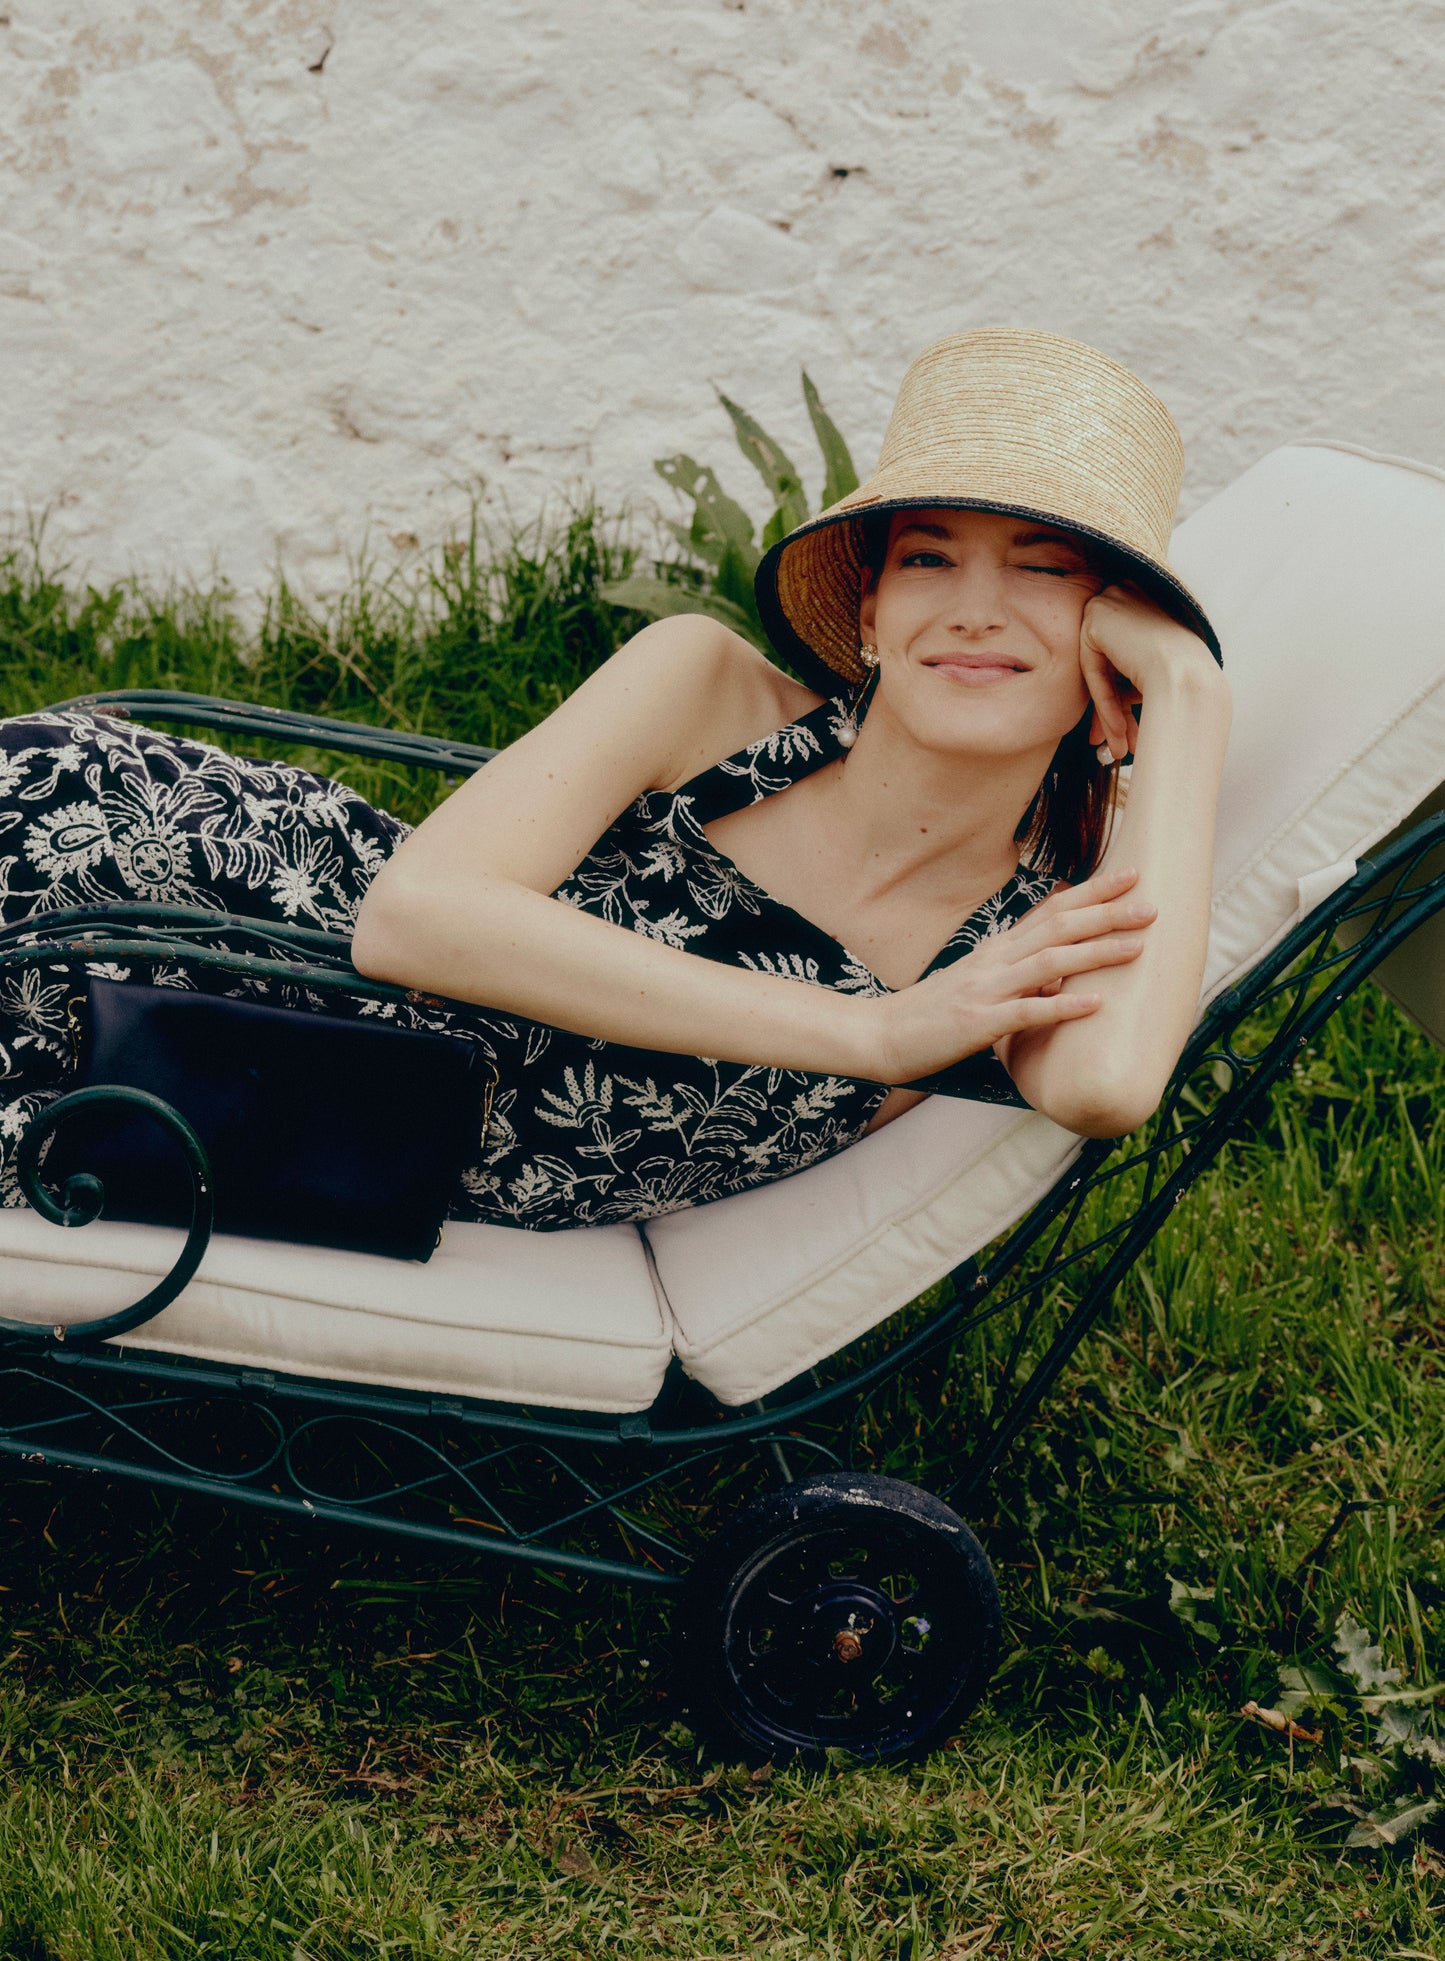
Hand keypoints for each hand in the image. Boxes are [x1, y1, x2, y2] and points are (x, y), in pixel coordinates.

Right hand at [866, 866, 1155, 1084]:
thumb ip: (1017, 972)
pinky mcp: (980, 1023)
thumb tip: (1060, 973)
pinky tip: (1095, 1004)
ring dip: (1096, 952)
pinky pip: (1028, 1013)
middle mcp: (996, 961)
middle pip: (1058, 926)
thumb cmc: (934, 1012)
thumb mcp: (980, 983)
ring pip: (1051, 962)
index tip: (1132, 875)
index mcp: (998, 949)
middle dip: (1107, 913)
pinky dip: (1064, 1007)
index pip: (1052, 910)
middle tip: (1151, 903)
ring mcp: (988, 990)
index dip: (1093, 892)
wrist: (883, 1034)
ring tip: (1137, 946)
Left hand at [1080, 585, 1218, 762]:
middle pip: (1109, 662)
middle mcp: (1127, 592)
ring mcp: (1110, 601)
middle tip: (1117, 742)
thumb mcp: (1158, 670)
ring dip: (1110, 714)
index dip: (1123, 696)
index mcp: (1146, 599)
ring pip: (1101, 670)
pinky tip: (1116, 732)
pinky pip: (1092, 669)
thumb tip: (1113, 704)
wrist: (1191, 679)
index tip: (1124, 730)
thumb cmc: (1188, 680)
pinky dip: (1103, 701)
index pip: (1124, 654)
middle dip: (1113, 710)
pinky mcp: (1096, 619)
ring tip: (1120, 748)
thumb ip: (1132, 674)